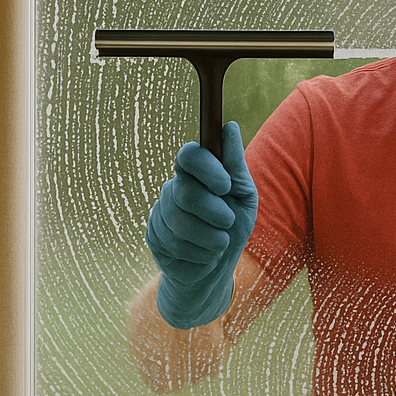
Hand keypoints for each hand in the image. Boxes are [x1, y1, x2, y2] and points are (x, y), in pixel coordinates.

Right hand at [146, 121, 257, 328]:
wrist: (217, 268)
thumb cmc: (232, 225)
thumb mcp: (243, 195)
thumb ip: (234, 164)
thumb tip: (228, 126)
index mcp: (195, 173)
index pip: (188, 155)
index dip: (206, 168)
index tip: (225, 185)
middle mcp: (172, 188)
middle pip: (185, 192)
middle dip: (214, 211)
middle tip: (227, 221)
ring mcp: (159, 212)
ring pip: (180, 223)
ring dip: (211, 237)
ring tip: (219, 242)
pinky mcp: (153, 237)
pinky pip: (175, 245)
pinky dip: (199, 254)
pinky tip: (204, 255)